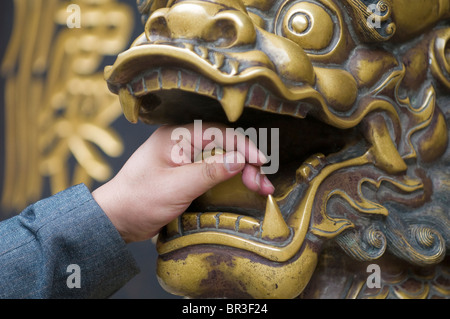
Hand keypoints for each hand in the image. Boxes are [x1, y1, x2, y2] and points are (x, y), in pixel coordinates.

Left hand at [92, 123, 273, 242]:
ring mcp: (186, 156)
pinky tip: (244, 186)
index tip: (261, 163)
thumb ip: (209, 172)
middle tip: (262, 183)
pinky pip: (215, 169)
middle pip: (225, 144)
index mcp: (177, 136)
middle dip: (247, 162)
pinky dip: (232, 177)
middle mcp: (183, 141)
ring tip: (260, 187)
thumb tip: (240, 159)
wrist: (118, 219)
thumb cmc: (138, 200)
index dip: (244, 147)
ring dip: (243, 170)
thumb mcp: (175, 187)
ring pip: (223, 157)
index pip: (220, 133)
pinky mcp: (188, 171)